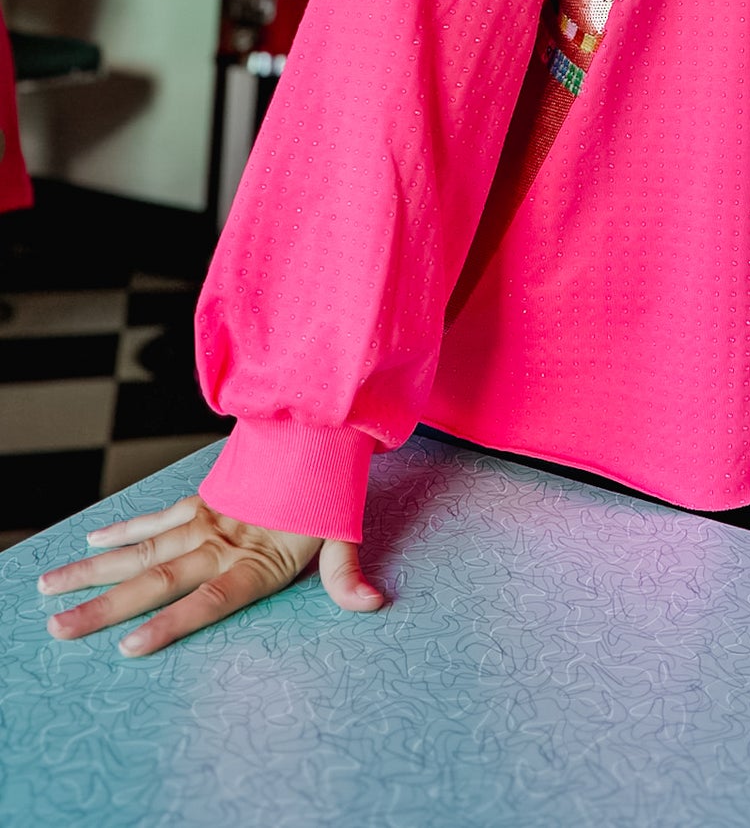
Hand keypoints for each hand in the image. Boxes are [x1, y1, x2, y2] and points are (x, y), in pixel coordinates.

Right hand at [36, 492, 385, 656]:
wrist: (321, 429)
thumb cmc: (329, 495)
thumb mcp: (343, 537)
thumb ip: (347, 576)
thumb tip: (373, 605)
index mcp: (255, 559)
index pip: (208, 600)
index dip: (169, 624)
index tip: (128, 647)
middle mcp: (221, 541)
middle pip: (157, 580)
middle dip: (104, 608)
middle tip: (58, 630)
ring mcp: (206, 519)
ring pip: (141, 549)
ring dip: (94, 570)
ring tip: (50, 590)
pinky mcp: (200, 500)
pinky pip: (155, 517)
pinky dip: (122, 530)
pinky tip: (90, 541)